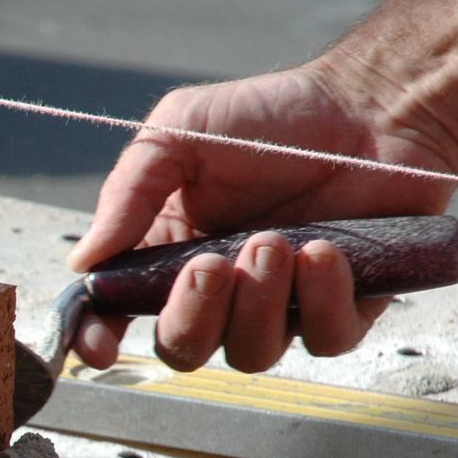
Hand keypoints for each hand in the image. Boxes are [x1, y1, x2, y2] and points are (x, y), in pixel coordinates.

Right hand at [68, 62, 457, 371]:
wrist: (374, 104)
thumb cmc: (274, 115)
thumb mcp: (179, 133)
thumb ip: (127, 195)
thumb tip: (83, 262)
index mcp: (168, 254)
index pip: (120, 315)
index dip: (102, 338)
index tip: (102, 344)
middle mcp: (221, 291)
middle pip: (184, 349)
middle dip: (193, 316)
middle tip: (213, 264)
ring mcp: (282, 304)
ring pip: (252, 353)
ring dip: (258, 303)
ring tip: (278, 241)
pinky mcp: (345, 306)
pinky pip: (324, 339)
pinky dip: (321, 299)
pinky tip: (325, 251)